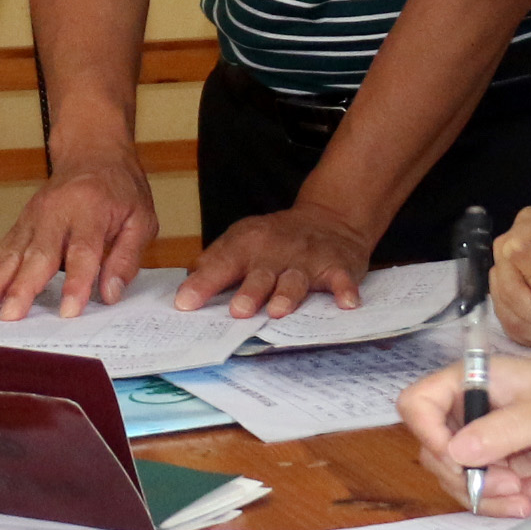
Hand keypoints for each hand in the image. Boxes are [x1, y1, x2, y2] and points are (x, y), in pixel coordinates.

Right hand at [0, 148, 155, 316]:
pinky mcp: (21, 223)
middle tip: (10, 316)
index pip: (82, 252)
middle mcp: (57, 212)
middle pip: (38, 254)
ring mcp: (34, 217)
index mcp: (91, 210)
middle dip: (22, 288)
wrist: (92, 152)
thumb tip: (110, 294)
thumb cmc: (119, 188)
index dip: (76, 282)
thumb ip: (127, 258)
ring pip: (11, 253)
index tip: (68, 311)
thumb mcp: (141, 219)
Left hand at [177, 203, 370, 318]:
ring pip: (295, 280)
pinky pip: (341, 279)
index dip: (203, 284)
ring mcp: (307, 260)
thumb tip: (183, 289)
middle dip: (249, 292)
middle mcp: (276, 251)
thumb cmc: (276, 240)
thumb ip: (213, 264)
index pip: (221, 264)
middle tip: (238, 311)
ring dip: (287, 295)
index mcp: (247, 245)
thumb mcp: (241, 241)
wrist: (330, 218)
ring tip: (278, 311)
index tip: (185, 303)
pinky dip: (344, 290)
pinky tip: (347, 303)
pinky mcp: (337, 267)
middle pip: (260, 274)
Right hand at [395, 348, 530, 516]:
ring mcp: (480, 444)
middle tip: (508, 483)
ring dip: (486, 495)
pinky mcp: (496, 470)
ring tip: (527, 493)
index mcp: (472, 381)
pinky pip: (479, 496)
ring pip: (454, 480)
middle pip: (432, 451)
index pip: (419, 402)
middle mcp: (469, 412)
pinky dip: (502, 503)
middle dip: (467, 476)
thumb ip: (502, 430)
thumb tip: (455, 451)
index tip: (455, 457)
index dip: (426, 431)